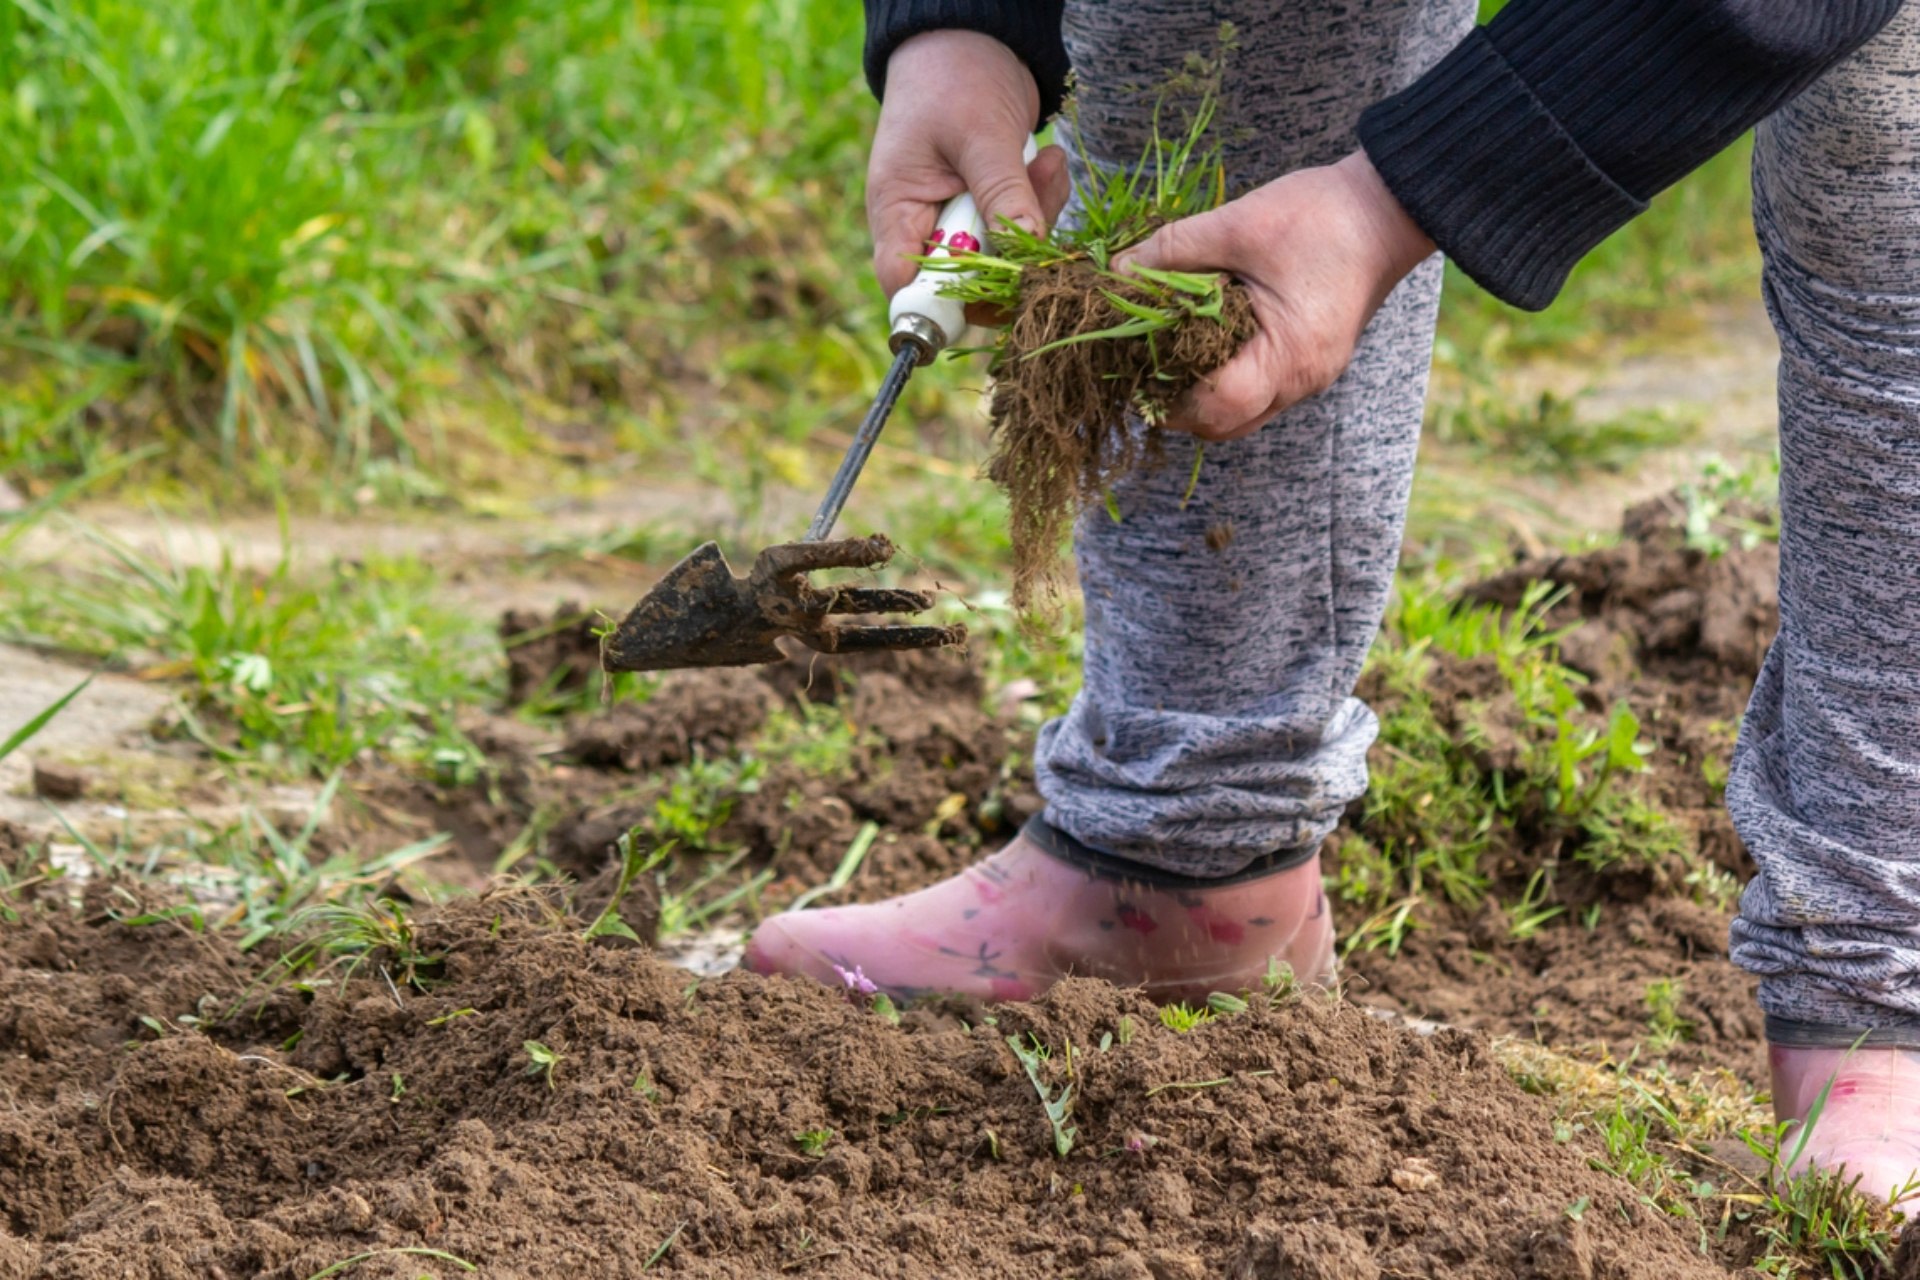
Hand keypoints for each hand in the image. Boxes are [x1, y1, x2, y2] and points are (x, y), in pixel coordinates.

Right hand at [869, 31, 1070, 320]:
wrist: (974, 37)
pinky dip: (1043, 204)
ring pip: (1003, 258)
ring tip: (1048, 167)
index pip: (905, 285)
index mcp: (898, 211)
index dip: (942, 305)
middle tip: (1038, 203)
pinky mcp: (991, 209)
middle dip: (1011, 254)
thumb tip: (1025, 249)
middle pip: (965, 281)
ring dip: (1036, 222)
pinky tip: (1049, 162)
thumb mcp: (980, 134)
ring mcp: (960, 219)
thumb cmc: (955, 75)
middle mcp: (924, 224)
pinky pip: (1022, 231)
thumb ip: (1002, 193)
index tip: (994, 292)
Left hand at [1118, 152, 1434, 440]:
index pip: (1218, 407)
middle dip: (1180, 404)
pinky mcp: (1310, 362)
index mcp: (1289, 354)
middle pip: (1227, 424)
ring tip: (1167, 354)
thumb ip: (1173, 250)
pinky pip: (1259, 390)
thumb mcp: (1238, 225)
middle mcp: (1302, 380)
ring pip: (1242, 413)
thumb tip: (1118, 272)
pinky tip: (1202, 343)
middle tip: (1141, 364)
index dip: (1170, 396)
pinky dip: (1226, 377)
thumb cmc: (1320, 214)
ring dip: (1203, 393)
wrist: (1387, 206)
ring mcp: (1309, 377)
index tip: (1134, 367)